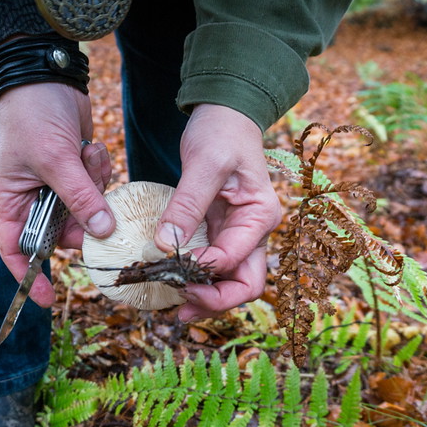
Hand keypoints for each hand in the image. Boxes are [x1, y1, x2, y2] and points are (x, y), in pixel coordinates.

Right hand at [0, 82, 114, 307]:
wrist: (50, 76)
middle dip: (84, 223)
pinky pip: (99, 189)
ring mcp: (61, 186)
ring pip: (87, 211)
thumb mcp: (55, 160)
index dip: (29, 276)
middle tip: (100, 212)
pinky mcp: (82, 173)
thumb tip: (104, 232)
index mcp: (13, 200)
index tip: (46, 298)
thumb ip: (79, 198)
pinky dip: (100, 172)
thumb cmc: (34, 116)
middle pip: (63, 233)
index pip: (15, 249)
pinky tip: (92, 148)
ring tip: (86, 158)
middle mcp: (36, 199)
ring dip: (94, 189)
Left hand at [154, 104, 282, 321]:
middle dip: (215, 302)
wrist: (223, 116)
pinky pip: (213, 268)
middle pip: (245, 284)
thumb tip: (166, 245)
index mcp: (260, 217)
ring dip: (206, 300)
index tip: (172, 269)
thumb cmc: (221, 133)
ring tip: (176, 310)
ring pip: (230, 283)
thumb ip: (187, 205)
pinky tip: (175, 288)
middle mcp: (254, 232)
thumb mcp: (204, 164)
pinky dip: (198, 283)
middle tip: (181, 309)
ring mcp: (238, 236)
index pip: (235, 260)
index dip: (204, 272)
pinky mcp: (220, 234)